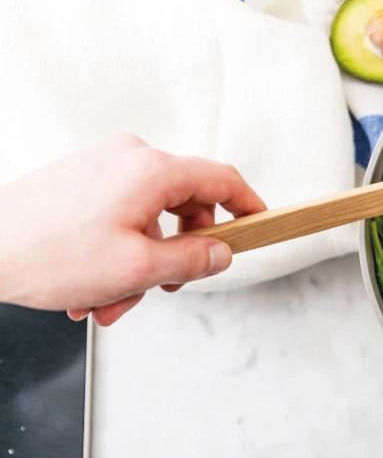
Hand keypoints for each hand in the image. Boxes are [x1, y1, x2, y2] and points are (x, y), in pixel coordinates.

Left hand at [0, 135, 265, 324]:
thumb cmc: (47, 254)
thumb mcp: (138, 268)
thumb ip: (193, 260)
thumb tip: (222, 253)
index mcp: (152, 170)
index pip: (222, 180)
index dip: (248, 205)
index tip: (259, 224)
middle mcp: (130, 158)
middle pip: (185, 204)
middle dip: (178, 254)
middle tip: (165, 288)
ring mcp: (103, 165)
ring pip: (149, 217)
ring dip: (141, 263)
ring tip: (111, 300)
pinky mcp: (82, 178)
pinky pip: (121, 215)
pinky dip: (118, 251)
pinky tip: (93, 287)